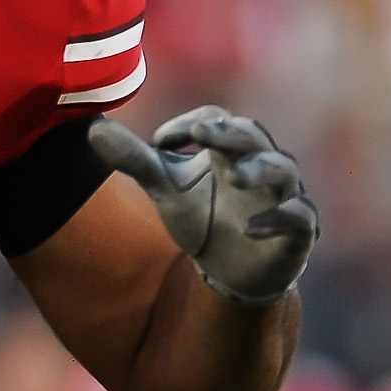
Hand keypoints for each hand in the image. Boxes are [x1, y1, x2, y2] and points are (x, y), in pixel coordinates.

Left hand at [89, 106, 317, 306]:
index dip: (192, 124)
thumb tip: (92, 130)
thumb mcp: (165, 189)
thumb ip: (134, 159)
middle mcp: (260, 163)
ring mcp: (283, 195)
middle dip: (229, 133)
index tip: (160, 140)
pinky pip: (298, 217)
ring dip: (259, 170)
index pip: (217, 120)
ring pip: (282, 170)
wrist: (233, 270)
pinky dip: (278, 220)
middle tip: (204, 131)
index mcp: (229, 148)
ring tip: (235, 176)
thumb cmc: (203, 216)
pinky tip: (251, 229)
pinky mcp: (299, 229)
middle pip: (252, 136)